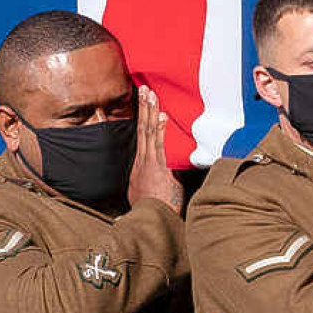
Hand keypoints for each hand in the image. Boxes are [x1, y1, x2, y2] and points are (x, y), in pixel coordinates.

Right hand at [127, 86, 183, 213]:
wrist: (150, 224)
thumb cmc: (157, 211)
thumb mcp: (159, 192)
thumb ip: (164, 178)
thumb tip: (171, 171)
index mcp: (140, 166)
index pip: (143, 136)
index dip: (145, 118)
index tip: (148, 103)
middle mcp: (141, 161)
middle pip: (142, 129)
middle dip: (143, 107)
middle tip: (144, 88)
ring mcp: (148, 164)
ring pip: (147, 132)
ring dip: (149, 111)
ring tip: (149, 93)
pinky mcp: (156, 169)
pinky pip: (157, 145)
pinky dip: (159, 129)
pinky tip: (162, 115)